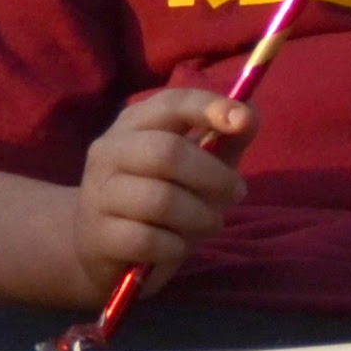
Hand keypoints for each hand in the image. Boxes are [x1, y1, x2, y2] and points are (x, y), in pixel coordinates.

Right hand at [72, 88, 256, 300]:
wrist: (101, 247)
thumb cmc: (158, 196)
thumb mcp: (195, 165)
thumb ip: (223, 140)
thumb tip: (251, 113)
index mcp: (134, 123)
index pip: (171, 103)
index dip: (209, 107)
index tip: (243, 120)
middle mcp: (110, 151)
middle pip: (166, 153)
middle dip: (213, 175)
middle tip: (237, 193)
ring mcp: (100, 193)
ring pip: (161, 201)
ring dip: (200, 216)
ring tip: (210, 223)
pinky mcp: (99, 236)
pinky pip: (149, 240)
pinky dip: (175, 247)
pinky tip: (177, 246)